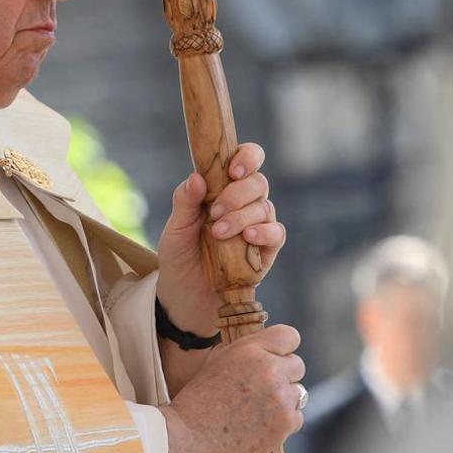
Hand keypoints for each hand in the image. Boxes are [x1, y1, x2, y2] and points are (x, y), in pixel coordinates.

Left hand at [156, 142, 284, 334]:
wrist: (184, 295)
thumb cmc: (180, 255)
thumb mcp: (175, 227)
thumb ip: (185, 201)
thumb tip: (196, 177)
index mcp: (223, 189)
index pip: (246, 160)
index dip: (247, 157)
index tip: (233, 169)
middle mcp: (245, 204)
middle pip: (258, 183)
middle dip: (237, 193)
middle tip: (215, 212)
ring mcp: (258, 226)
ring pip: (265, 207)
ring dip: (242, 216)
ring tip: (219, 233)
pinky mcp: (267, 251)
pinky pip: (277, 234)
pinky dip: (264, 232)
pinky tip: (248, 237)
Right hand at [160, 324, 305, 452]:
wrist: (191, 437)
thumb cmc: (199, 399)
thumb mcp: (218, 362)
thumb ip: (247, 353)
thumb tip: (269, 351)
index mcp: (250, 350)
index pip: (289, 336)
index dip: (283, 347)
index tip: (276, 356)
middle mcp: (270, 370)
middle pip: (298, 365)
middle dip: (284, 374)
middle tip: (262, 387)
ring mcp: (281, 397)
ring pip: (298, 392)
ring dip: (283, 398)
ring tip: (257, 408)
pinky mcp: (287, 422)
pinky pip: (297, 416)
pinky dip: (283, 421)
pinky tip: (260, 424)